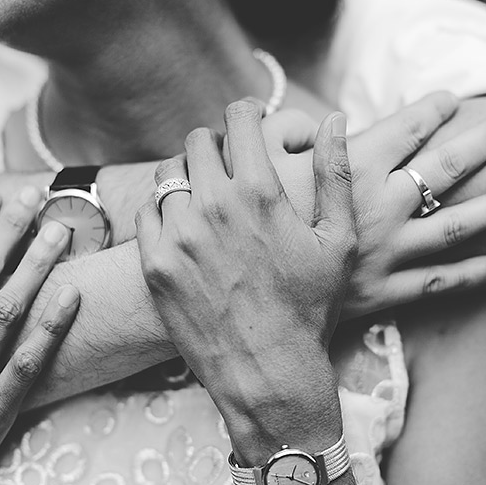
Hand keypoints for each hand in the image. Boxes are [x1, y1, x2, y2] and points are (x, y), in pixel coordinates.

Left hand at [136, 102, 355, 464]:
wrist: (267, 372)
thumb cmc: (310, 307)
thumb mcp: (338, 240)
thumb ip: (335, 173)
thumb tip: (333, 117)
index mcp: (259, 191)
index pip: (238, 116)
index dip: (247, 113)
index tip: (250, 121)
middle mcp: (212, 205)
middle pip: (199, 140)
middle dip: (217, 145)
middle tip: (229, 165)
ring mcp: (178, 234)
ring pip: (169, 172)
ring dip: (188, 175)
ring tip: (206, 197)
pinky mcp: (154, 263)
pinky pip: (147, 211)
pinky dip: (164, 211)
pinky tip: (185, 229)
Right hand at [263, 92, 485, 317]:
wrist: (249, 297)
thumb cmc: (252, 223)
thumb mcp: (258, 165)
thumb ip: (287, 133)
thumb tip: (319, 123)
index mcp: (355, 170)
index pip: (407, 129)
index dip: (434, 110)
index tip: (454, 99)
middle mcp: (384, 207)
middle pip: (448, 168)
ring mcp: (391, 252)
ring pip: (458, 224)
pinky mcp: (387, 291)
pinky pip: (437, 282)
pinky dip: (468, 275)